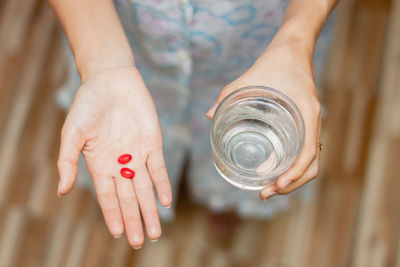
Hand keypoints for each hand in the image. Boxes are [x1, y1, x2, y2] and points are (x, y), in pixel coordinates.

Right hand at [57, 66, 171, 247]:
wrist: (111, 80)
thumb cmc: (87, 105)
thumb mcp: (72, 133)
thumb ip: (67, 161)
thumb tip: (60, 191)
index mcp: (100, 165)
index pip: (108, 197)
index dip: (113, 215)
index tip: (120, 234)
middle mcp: (121, 164)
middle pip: (129, 198)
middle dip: (135, 220)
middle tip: (140, 241)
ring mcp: (138, 155)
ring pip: (146, 188)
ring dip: (150, 209)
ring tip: (156, 231)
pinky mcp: (153, 142)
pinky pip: (159, 167)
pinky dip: (162, 184)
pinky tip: (165, 201)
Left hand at [207, 40, 320, 200]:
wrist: (293, 50)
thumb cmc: (274, 63)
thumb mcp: (249, 78)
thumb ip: (228, 95)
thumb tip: (209, 115)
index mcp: (306, 114)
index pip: (309, 154)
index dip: (294, 174)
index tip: (276, 186)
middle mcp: (313, 123)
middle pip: (311, 166)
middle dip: (290, 185)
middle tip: (265, 194)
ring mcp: (311, 125)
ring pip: (310, 162)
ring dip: (292, 180)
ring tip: (269, 189)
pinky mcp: (305, 125)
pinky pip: (304, 152)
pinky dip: (292, 167)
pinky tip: (274, 171)